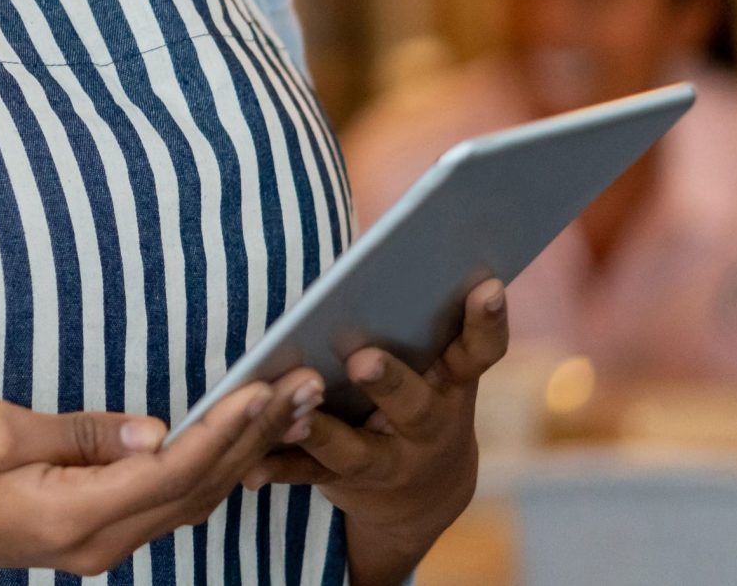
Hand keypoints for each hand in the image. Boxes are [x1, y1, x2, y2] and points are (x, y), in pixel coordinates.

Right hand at [0, 370, 323, 580]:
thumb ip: (79, 434)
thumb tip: (154, 430)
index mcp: (74, 516)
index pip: (171, 470)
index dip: (223, 429)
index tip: (265, 387)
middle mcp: (98, 542)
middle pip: (196, 490)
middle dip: (255, 437)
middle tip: (305, 388)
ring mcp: (96, 544)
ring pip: (190, 500)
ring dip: (243, 453)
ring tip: (292, 409)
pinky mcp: (89, 533)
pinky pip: (166, 503)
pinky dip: (210, 469)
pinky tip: (237, 444)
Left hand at [248, 278, 510, 585]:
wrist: (422, 495)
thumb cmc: (416, 391)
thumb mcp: (432, 361)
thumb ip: (417, 315)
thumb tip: (399, 242)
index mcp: (451, 384)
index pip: (478, 352)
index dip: (486, 322)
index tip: (487, 285)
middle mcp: (427, 428)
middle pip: (413, 406)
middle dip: (389, 382)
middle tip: (362, 359)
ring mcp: (388, 462)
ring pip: (355, 451)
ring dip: (322, 432)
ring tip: (293, 414)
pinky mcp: (343, 483)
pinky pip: (307, 476)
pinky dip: (278, 469)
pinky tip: (249, 469)